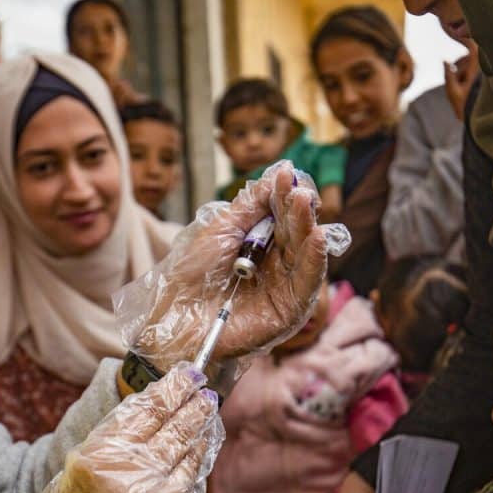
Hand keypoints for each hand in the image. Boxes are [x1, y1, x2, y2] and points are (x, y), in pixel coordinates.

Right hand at [0, 364, 223, 492]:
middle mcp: (135, 482)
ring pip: (192, 457)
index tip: (187, 374)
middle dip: (193, 405)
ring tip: (206, 414)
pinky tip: (197, 456)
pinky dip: (195, 470)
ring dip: (200, 433)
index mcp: (100, 461)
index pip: (147, 410)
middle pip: (176, 429)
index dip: (171, 388)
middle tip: (204, 389)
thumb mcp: (76, 477)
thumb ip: (116, 445)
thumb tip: (158, 411)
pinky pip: (193, 490)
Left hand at [119, 163, 328, 371]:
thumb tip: (278, 175)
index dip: (285, 195)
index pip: (282, 215)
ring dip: (309, 227)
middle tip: (298, 190)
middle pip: (296, 232)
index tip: (287, 175)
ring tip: (306, 204)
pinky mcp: (290, 311)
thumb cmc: (192, 276)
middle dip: (298, 209)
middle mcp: (276, 264)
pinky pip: (309, 284)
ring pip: (305, 253)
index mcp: (260, 245)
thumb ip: (250, 206)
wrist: (176, 317)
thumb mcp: (219, 230)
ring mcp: (284, 287)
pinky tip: (317, 238)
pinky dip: (316, 260)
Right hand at [444, 41, 479, 120]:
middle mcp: (484, 68)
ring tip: (463, 87)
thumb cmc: (467, 108)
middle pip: (470, 56)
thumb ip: (448, 75)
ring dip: (463, 71)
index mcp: (478, 69)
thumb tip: (444, 60)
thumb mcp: (453, 92)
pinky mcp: (486, 78)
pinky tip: (466, 87)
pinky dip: (468, 74)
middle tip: (456, 79)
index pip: (473, 46)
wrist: (482, 120)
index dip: (464, 38)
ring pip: (472, 63)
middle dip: (460, 64)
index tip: (455, 34)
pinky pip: (475, 70)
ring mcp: (486, 73)